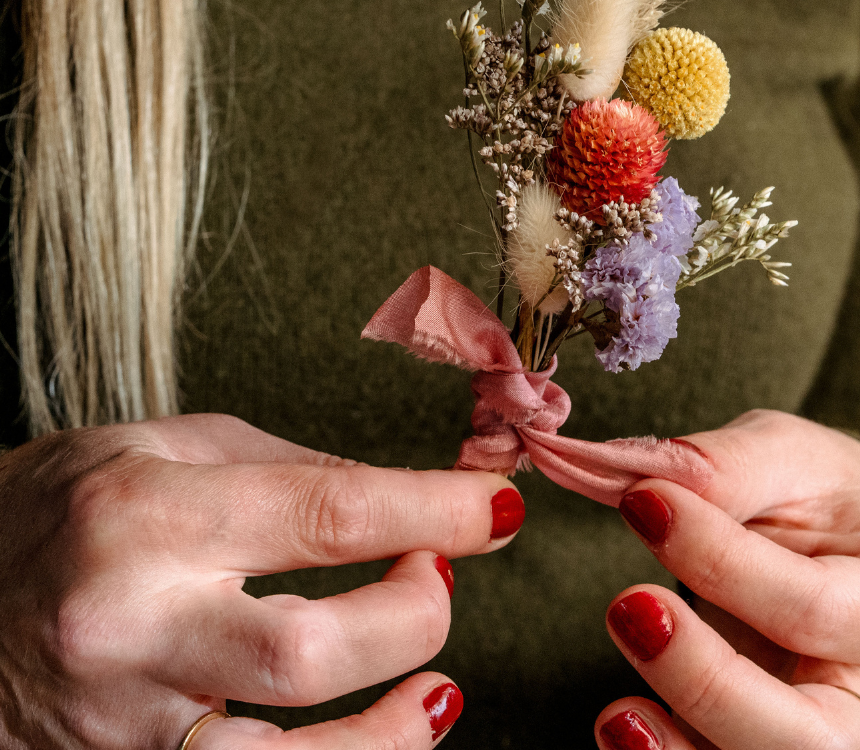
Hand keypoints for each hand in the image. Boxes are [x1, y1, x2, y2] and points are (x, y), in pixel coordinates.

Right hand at [0, 414, 524, 749]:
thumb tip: (414, 500)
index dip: (438, 513)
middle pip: (314, 652)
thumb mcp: (161, 449)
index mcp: (148, 516)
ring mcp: (118, 721)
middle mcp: (131, 626)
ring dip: (391, 737)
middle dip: (413, 619)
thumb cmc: (52, 511)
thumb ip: (292, 472)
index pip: (331, 514)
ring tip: (434, 694)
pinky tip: (366, 741)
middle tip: (433, 583)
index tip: (497, 509)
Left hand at [593, 410, 859, 749]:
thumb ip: (727, 466)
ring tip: (615, 711)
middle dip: (710, 685)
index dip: (723, 562)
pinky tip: (622, 728)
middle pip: (812, 736)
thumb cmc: (822, 499)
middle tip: (631, 606)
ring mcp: (836, 744)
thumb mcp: (790, 453)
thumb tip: (649, 486)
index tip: (644, 504)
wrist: (838, 549)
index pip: (817, 607)